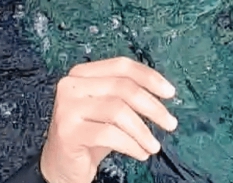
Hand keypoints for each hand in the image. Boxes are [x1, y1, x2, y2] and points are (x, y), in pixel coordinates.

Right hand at [39, 57, 178, 182]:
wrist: (62, 166)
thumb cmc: (90, 136)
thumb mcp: (111, 110)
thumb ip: (129, 94)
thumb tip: (164, 93)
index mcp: (82, 73)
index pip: (122, 66)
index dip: (150, 77)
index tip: (170, 93)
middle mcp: (70, 85)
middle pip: (123, 87)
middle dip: (152, 107)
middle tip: (170, 123)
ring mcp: (67, 108)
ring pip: (118, 111)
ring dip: (143, 131)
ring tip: (154, 146)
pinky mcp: (68, 132)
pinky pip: (109, 134)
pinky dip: (131, 145)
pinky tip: (140, 153)